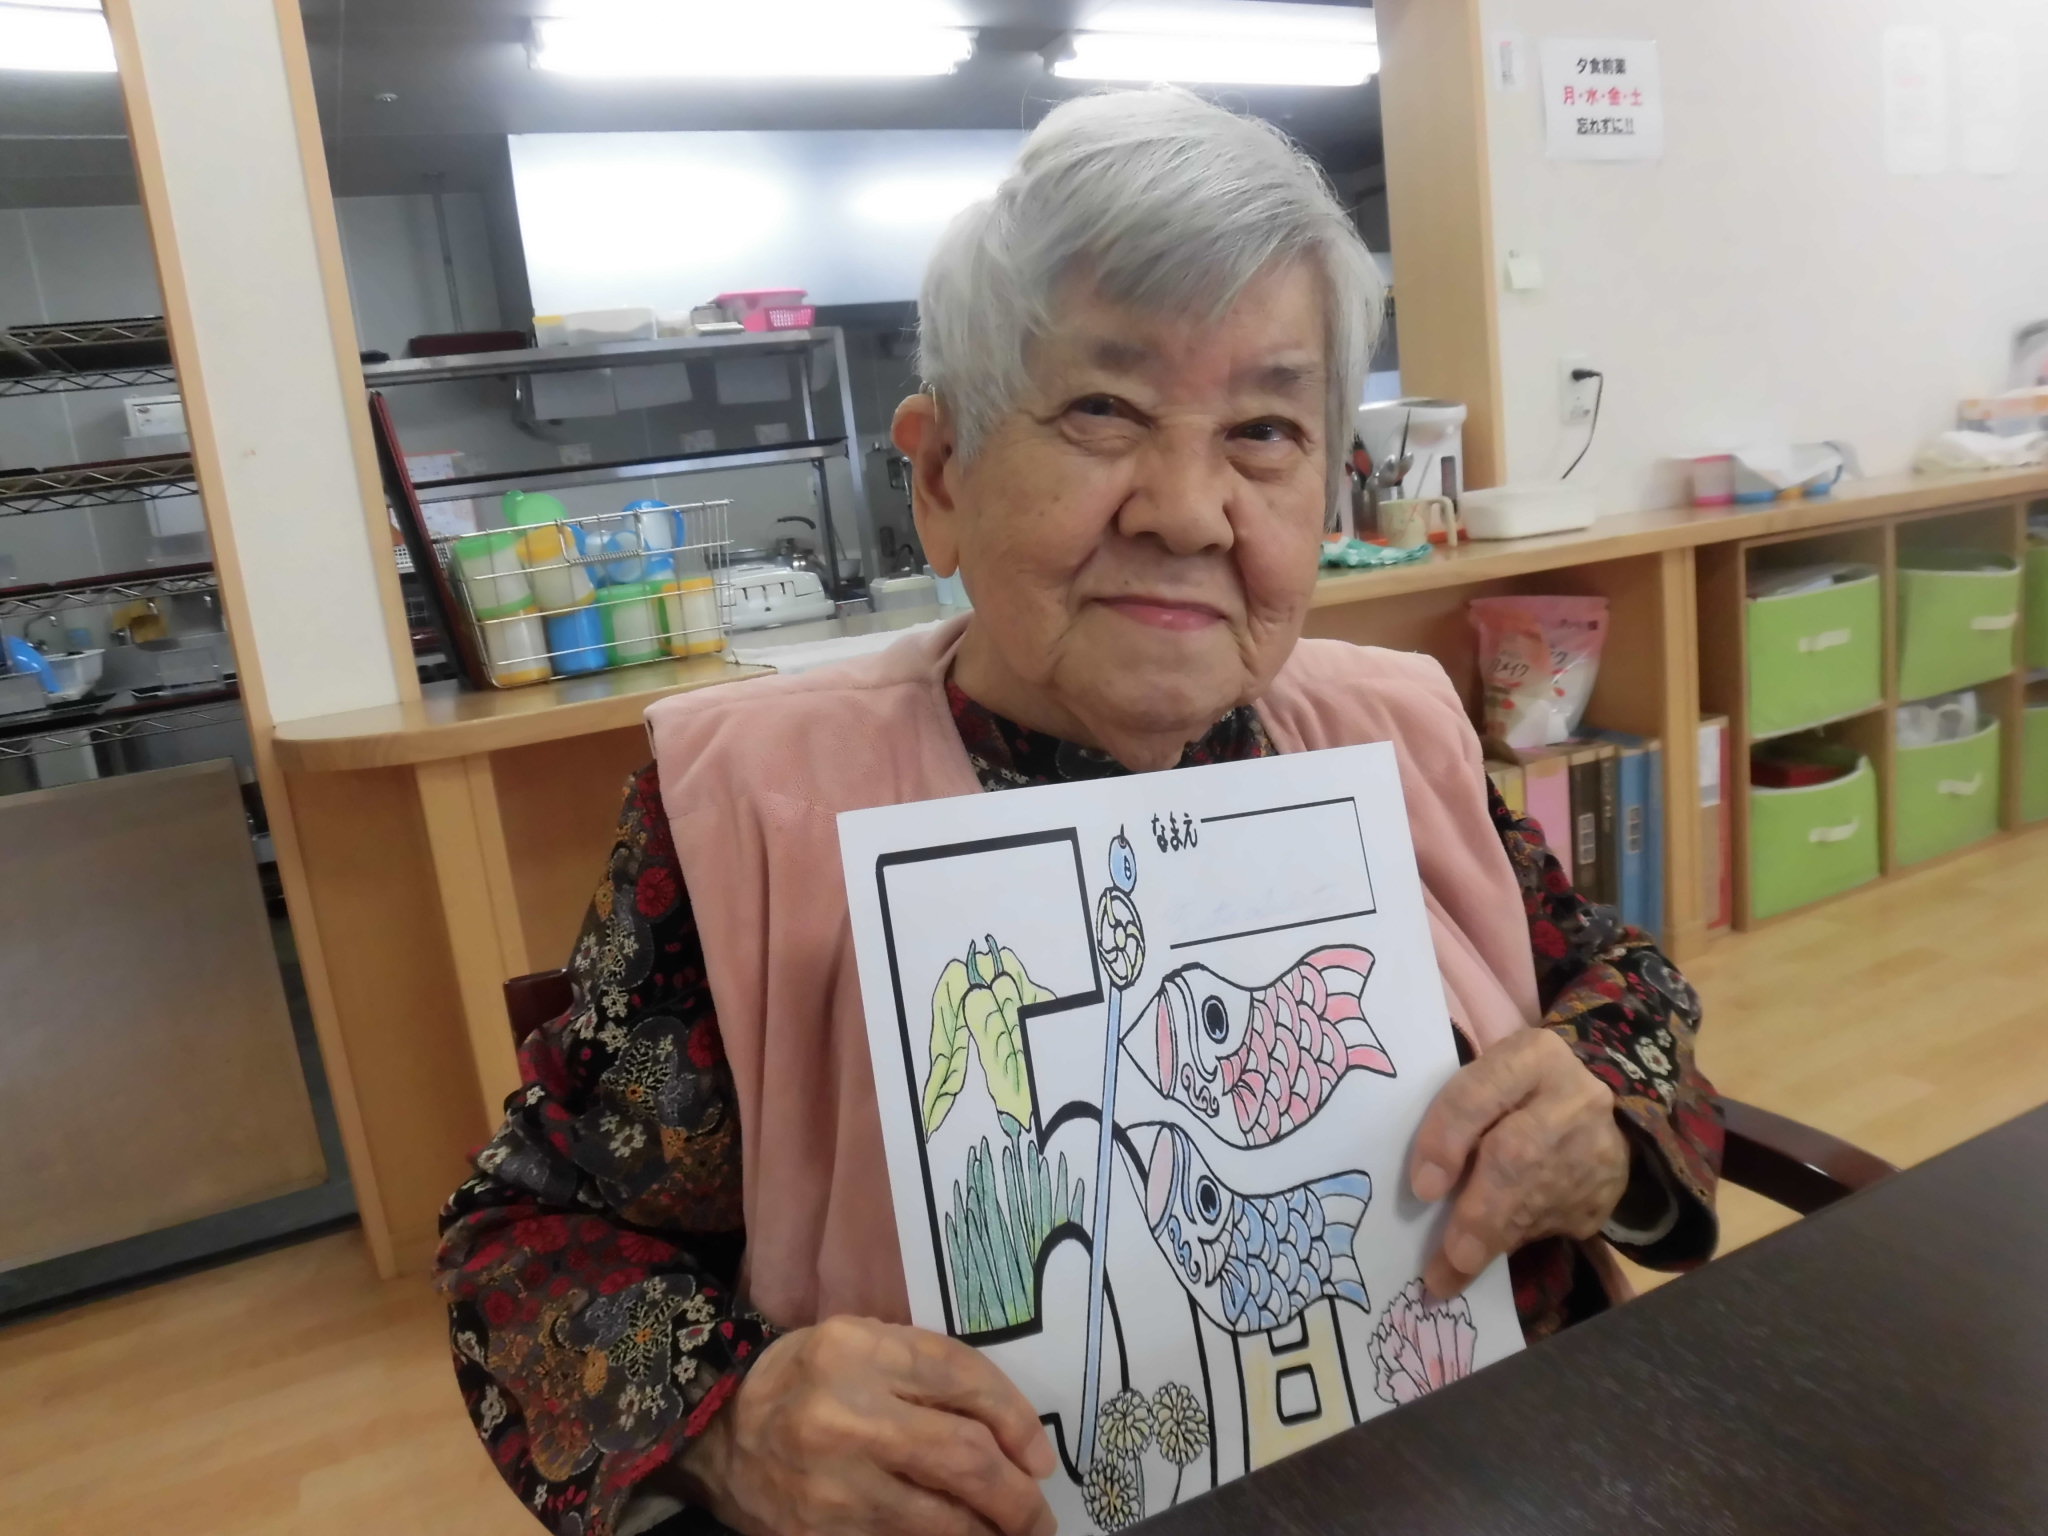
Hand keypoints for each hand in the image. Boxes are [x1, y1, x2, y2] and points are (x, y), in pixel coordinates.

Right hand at [677, 1315, 1058, 1535]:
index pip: (962, 1379)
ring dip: (988, 1533)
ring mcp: (832, 1486)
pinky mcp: (821, 1535)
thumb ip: (933, 1373)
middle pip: (963, 1458)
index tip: (1039, 1458)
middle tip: (1038, 1516)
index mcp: (859, 1350)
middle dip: (1017, 1497)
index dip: (1017, 1422)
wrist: (719, 1433)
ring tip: (1009, 1534)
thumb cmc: (809, 1379)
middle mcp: (846, 1416)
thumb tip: (1017, 1439)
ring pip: (941, 1521)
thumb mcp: (865, 1344)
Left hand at [1409, 1028, 1628, 1298]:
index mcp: (1532, 1055)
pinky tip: (1493, 1252)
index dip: (1448, 1140)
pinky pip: (1558, 1221)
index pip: (1481, 1093)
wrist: (1590, 1106)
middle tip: (1450, 1258)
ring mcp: (1599, 1143)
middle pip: (1519, 1156)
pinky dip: (1518, 1240)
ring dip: (1493, 1240)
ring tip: (1452, 1274)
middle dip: (1480, 1214)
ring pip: (1539, 1200)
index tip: (1423, 1189)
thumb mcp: (1487, 1082)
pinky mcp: (1609, 1187)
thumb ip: (1458, 1117)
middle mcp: (1574, 1095)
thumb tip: (1424, 1188)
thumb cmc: (1513, 1093)